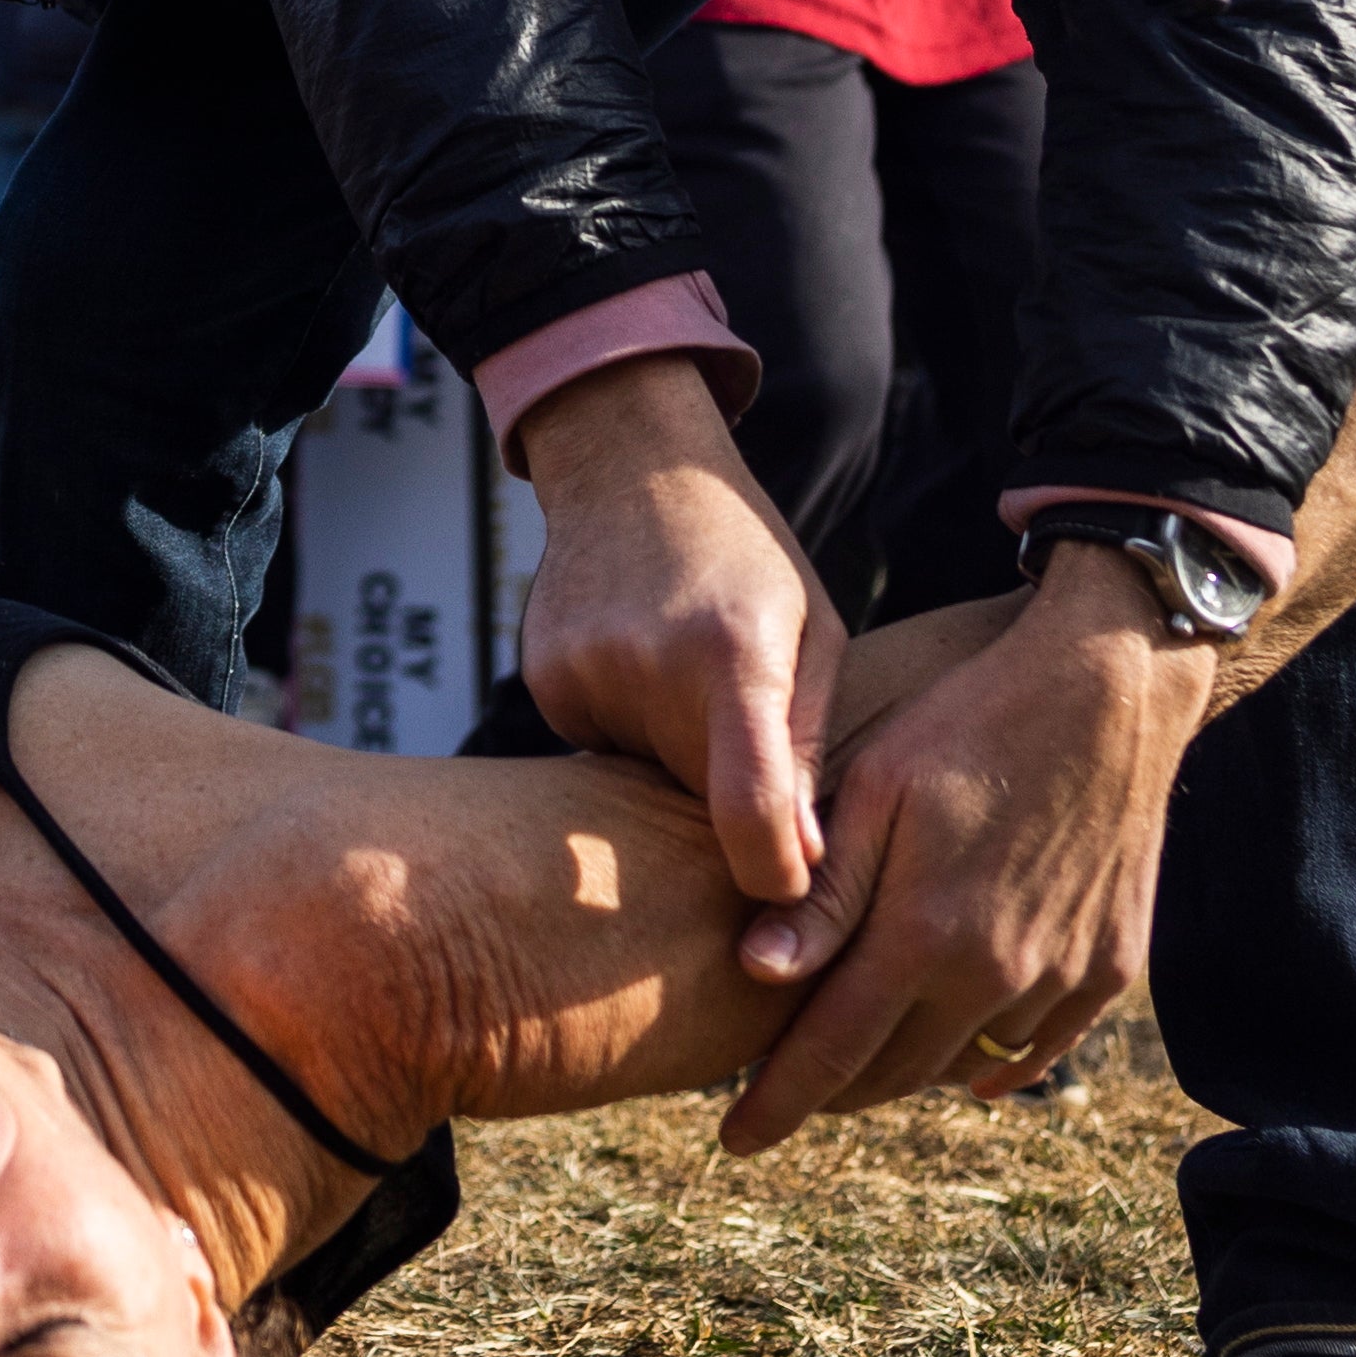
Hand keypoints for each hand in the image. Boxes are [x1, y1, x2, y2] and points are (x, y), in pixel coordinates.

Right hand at [508, 353, 841, 907]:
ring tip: (682, 675)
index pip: (747, 807)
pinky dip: (627, 730)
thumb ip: (808, 745)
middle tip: (740, 736)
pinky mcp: (543, 681)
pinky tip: (637, 664)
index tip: (788, 891)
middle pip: (695, 798)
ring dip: (671, 758)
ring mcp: (584, 673)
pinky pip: (597, 749)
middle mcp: (648, 666)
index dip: (771, 871)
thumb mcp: (812, 628)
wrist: (632, 465)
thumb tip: (805, 863)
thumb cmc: (746, 556)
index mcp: (734, 654)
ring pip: (641, 779)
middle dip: (725, 798)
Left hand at [716, 540, 1211, 1153]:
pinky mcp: (1110, 965)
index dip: (774, 1103)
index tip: (732, 1140)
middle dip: (831, 1090)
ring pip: (964, 1063)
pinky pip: (1042, 1045)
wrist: (1109, 688)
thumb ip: (823, 894)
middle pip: (893, 1070)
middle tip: (785, 1089)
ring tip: (862, 1063)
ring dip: (906, 1072)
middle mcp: (996, 973)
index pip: (830, 1050)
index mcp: (924, 932)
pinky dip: (995, 1063)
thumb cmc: (969, 718)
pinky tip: (968, 1067)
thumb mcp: (874, 788)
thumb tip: (755, 974)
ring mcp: (1061, 976)